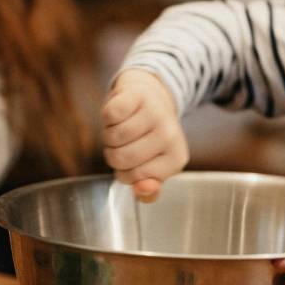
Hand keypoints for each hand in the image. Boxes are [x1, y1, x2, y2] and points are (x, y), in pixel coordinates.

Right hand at [100, 69, 187, 199]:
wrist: (150, 97)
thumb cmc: (148, 137)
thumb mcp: (152, 168)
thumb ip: (148, 190)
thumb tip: (142, 190)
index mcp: (176, 159)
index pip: (134, 178)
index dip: (124, 172)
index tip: (134, 161)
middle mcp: (170, 135)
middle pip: (121, 158)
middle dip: (113, 154)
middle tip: (124, 144)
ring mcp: (156, 113)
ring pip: (113, 137)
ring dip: (109, 135)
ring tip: (121, 128)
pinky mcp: (139, 95)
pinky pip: (109, 115)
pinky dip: (107, 117)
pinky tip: (119, 114)